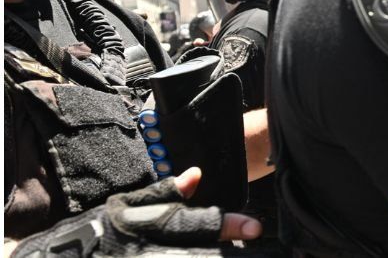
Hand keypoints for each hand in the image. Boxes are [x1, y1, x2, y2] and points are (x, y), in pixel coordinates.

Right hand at [12, 168, 260, 256]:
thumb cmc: (93, 234)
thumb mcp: (122, 208)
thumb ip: (161, 194)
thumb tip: (196, 175)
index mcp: (141, 227)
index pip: (190, 223)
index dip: (224, 225)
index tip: (255, 228)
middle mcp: (143, 253)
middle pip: (194, 255)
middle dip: (223, 253)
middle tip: (256, 243)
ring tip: (242, 256)